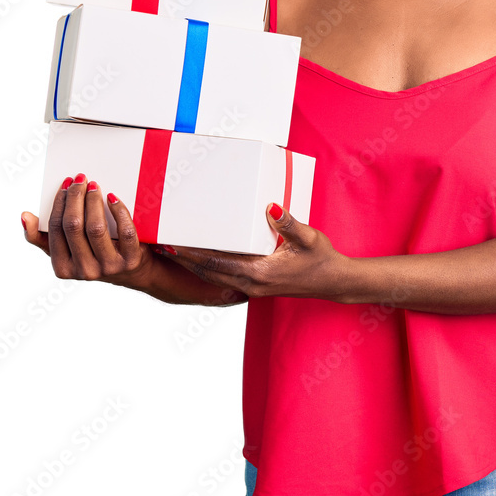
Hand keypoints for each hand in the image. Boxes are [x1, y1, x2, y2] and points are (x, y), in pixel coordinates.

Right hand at [21, 173, 158, 287]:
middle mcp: (85, 271)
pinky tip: (113, 198)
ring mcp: (109, 267)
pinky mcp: (131, 261)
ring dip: (94, 201)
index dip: (59, 203)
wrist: (132, 272)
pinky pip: (125, 232)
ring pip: (96, 228)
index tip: (66, 184)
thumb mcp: (66, 252)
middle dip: (75, 197)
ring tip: (94, 186)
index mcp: (63, 268)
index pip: (55, 229)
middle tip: (80, 179)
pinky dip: (119, 211)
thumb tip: (24, 216)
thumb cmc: (93, 255)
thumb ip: (42, 237)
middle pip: (74, 226)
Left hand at [156, 202, 351, 300]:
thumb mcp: (307, 237)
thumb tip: (271, 207)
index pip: (216, 263)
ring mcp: (252, 288)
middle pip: (207, 272)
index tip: (172, 244)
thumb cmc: (322, 258)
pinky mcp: (256, 287)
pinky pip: (224, 278)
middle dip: (184, 260)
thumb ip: (288, 223)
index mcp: (259, 272)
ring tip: (174, 251)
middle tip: (162, 245)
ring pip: (214, 277)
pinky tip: (201, 259)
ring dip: (193, 265)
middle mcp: (251, 284)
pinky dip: (209, 268)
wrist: (334, 282)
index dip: (192, 254)